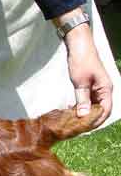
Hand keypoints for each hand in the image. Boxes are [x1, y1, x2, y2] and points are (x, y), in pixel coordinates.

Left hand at [55, 9, 112, 126]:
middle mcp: (104, 90)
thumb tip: (83, 115)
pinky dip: (80, 106)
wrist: (79, 46)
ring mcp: (97, 88)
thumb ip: (82, 99)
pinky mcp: (89, 86)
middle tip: (75, 127)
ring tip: (71, 120)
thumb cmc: (81, 62)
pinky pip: (87, 100)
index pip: (105, 110)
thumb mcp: (80, 82)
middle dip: (89, 119)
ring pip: (92, 106)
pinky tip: (70, 110)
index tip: (84, 128)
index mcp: (106, 89)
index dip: (96, 121)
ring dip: (83, 113)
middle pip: (99, 110)